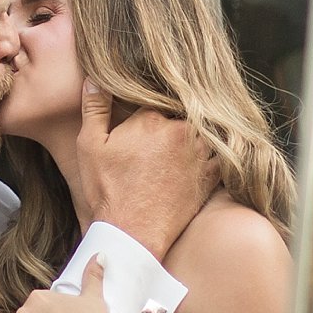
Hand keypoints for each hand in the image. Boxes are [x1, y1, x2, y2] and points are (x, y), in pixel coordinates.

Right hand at [78, 82, 217, 260]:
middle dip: (174, 118)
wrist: (133, 233)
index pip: (155, 99)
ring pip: (204, 129)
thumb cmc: (108, 191)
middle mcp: (180, 130)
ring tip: (183, 145)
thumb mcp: (90, 146)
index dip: (149, 108)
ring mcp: (199, 153)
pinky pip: (222, 153)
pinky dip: (217, 151)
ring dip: (197, 132)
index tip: (146, 120)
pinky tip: (205, 156)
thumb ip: (94, 109)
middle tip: (163, 137)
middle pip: (182, 111)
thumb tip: (95, 79)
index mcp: (150, 119)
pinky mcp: (212, 174)